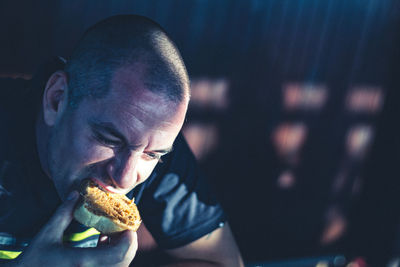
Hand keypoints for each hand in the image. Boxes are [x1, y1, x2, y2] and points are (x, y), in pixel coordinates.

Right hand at [12, 191, 137, 266]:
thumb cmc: (33, 260)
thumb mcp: (47, 234)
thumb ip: (64, 213)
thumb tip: (76, 193)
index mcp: (83, 261)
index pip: (120, 253)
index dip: (129, 238)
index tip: (126, 224)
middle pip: (124, 261)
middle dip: (127, 242)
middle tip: (121, 226)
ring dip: (120, 249)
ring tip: (110, 232)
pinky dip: (112, 257)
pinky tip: (102, 242)